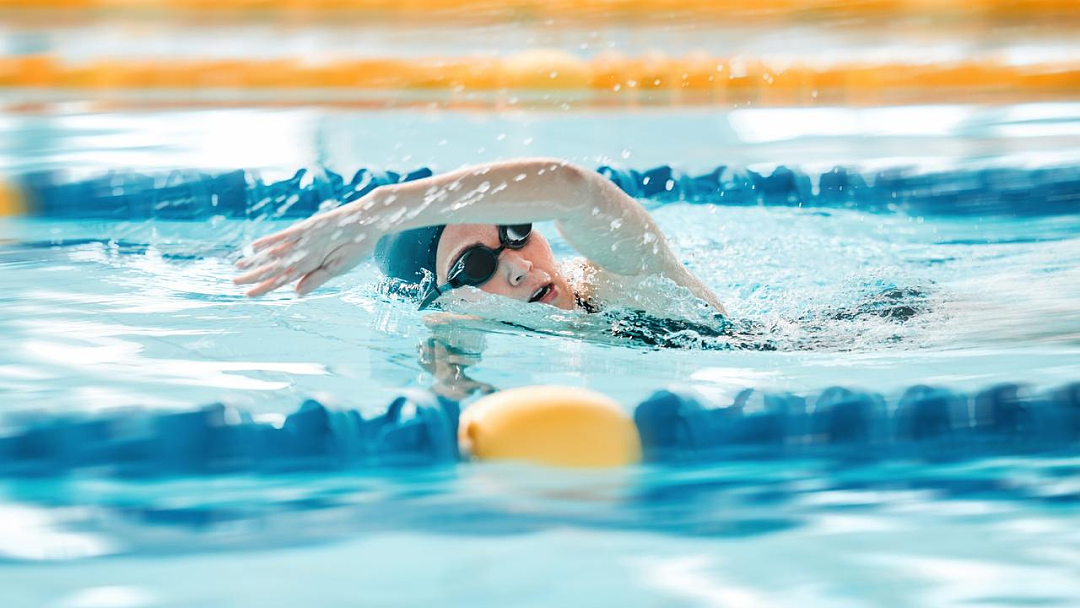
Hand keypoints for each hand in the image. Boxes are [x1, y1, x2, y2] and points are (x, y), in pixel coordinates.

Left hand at [233, 206, 374, 296]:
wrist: (369, 221)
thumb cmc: (357, 246)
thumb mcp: (339, 267)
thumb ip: (317, 279)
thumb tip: (295, 293)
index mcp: (311, 266)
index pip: (283, 279)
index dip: (266, 287)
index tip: (248, 295)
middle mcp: (303, 253)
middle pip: (274, 267)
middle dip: (255, 275)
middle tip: (234, 282)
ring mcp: (304, 240)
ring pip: (276, 253)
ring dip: (257, 259)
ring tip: (239, 265)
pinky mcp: (308, 227)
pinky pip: (286, 236)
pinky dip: (271, 242)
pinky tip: (255, 247)